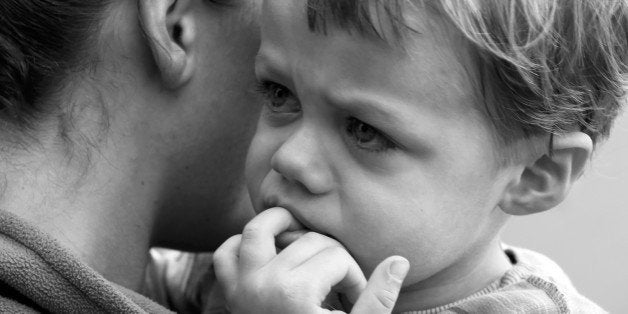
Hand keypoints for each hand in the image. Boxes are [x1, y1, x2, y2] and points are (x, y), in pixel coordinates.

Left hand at [213, 207, 409, 313]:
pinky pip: (226, 253)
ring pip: (258, 229)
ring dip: (281, 226)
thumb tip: (399, 260)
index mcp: (295, 294)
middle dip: (330, 257)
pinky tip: (268, 254)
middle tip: (336, 285)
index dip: (354, 276)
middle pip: (308, 240)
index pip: (337, 258)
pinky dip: (242, 245)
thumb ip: (378, 299)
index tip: (353, 301)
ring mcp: (241, 286)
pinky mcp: (229, 293)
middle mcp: (263, 283)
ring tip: (303, 240)